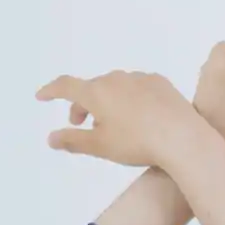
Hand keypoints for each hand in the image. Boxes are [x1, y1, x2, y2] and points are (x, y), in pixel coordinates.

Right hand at [35, 69, 208, 172]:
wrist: (182, 137)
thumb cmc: (137, 143)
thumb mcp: (100, 147)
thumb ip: (73, 141)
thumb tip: (50, 138)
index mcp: (97, 92)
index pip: (66, 86)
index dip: (51, 91)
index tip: (42, 96)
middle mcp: (115, 79)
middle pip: (91, 88)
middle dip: (82, 105)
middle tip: (81, 124)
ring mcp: (139, 78)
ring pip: (114, 87)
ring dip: (107, 102)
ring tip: (112, 125)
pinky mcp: (159, 82)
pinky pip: (137, 88)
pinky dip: (129, 100)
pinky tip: (138, 117)